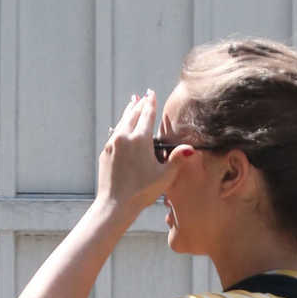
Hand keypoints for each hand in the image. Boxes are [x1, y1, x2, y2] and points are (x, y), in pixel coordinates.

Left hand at [97, 90, 192, 213]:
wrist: (115, 204)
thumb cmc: (141, 192)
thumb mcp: (164, 177)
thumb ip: (176, 160)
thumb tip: (190, 149)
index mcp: (140, 139)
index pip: (147, 114)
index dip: (151, 102)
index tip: (151, 93)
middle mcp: (124, 137)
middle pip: (133, 114)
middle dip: (139, 104)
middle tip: (142, 96)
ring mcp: (113, 143)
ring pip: (122, 121)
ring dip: (128, 111)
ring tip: (131, 104)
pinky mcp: (105, 152)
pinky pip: (114, 133)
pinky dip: (120, 125)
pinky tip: (121, 127)